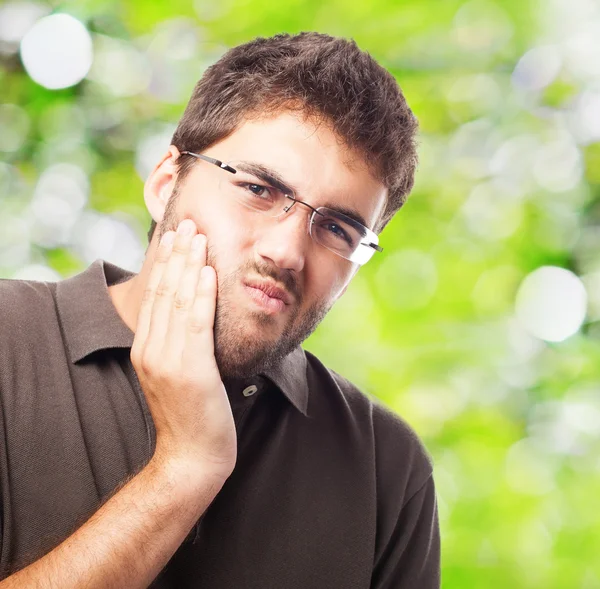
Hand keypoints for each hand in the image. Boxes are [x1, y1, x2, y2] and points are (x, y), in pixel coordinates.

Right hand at [130, 219, 236, 480]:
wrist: (191, 457)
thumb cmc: (190, 416)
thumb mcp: (175, 375)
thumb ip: (176, 345)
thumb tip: (188, 317)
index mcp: (145, 350)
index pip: (154, 296)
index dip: (165, 264)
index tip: (175, 237)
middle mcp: (151, 350)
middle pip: (163, 291)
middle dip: (176, 254)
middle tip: (186, 224)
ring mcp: (168, 360)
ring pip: (178, 300)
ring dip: (189, 264)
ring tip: (198, 236)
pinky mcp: (190, 370)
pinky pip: (196, 322)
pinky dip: (201, 294)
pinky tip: (208, 270)